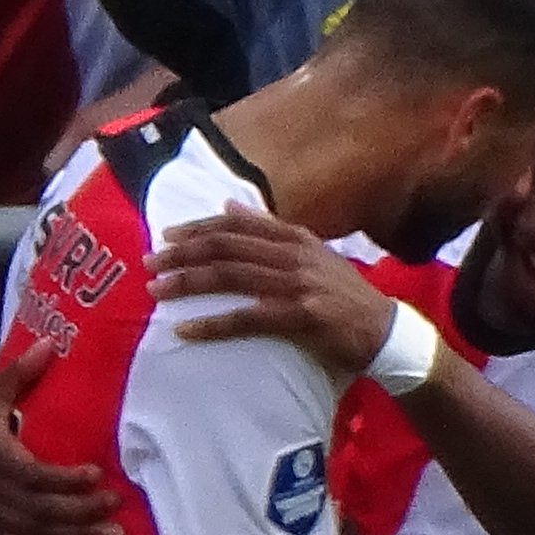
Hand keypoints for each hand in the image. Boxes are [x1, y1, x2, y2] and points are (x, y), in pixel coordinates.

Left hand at [156, 211, 401, 380]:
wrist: (383, 330)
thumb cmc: (341, 294)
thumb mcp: (310, 253)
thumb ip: (269, 230)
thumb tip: (228, 205)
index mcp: (295, 237)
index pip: (238, 224)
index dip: (199, 228)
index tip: (167, 235)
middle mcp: (294, 255)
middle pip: (227, 247)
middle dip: (183, 254)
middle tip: (150, 262)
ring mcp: (297, 285)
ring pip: (230, 277)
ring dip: (188, 283)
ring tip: (155, 290)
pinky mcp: (299, 316)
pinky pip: (245, 318)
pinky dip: (211, 325)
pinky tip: (184, 329)